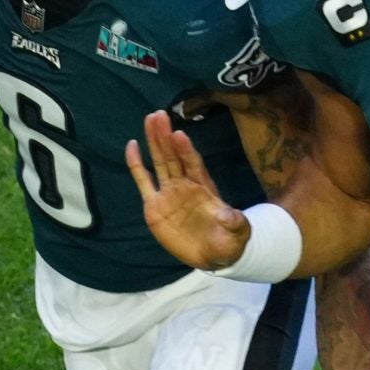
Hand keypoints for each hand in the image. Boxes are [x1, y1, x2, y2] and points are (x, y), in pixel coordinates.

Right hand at [125, 109, 251, 269]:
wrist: (213, 254)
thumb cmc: (228, 239)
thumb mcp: (237, 232)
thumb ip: (234, 222)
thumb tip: (229, 215)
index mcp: (204, 187)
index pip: (193, 164)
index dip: (186, 151)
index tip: (180, 135)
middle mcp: (185, 185)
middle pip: (173, 157)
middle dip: (166, 137)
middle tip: (159, 115)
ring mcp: (168, 193)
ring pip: (159, 162)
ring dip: (154, 141)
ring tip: (150, 119)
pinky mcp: (154, 205)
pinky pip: (143, 181)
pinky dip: (136, 164)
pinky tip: (132, 146)